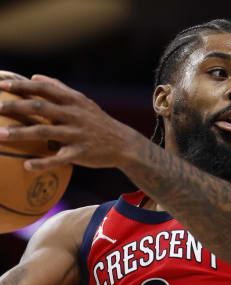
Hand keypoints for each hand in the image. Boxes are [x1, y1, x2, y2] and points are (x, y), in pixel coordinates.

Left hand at [0, 75, 136, 169]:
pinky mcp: (81, 153)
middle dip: (14, 106)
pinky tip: (27, 165)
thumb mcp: (83, 102)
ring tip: (0, 136)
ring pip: (45, 131)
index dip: (21, 86)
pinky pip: (59, 158)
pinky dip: (43, 163)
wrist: (124, 143)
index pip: (44, 89)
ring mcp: (78, 134)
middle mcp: (74, 115)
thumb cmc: (98, 122)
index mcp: (74, 101)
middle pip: (40, 107)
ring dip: (21, 133)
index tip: (0, 85)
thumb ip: (59, 88)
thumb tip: (34, 77)